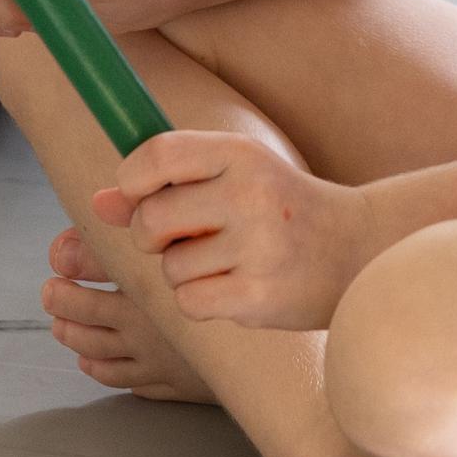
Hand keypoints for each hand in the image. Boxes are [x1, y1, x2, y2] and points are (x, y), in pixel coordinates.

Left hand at [94, 126, 380, 327]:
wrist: (358, 250)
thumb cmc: (281, 208)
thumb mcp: (233, 178)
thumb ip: (166, 184)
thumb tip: (98, 203)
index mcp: (241, 154)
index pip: (158, 156)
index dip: (132, 180)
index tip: (139, 195)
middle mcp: (249, 194)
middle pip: (151, 220)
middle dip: (152, 236)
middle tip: (182, 238)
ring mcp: (257, 247)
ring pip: (169, 268)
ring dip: (183, 272)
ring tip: (224, 262)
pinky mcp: (259, 295)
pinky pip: (189, 302)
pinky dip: (201, 300)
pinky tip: (234, 288)